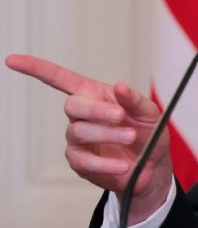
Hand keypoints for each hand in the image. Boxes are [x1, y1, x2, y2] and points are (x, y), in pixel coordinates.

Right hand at [5, 54, 173, 222]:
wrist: (153, 167)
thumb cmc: (149, 134)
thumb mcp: (150, 113)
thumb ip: (136, 100)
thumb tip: (120, 86)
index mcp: (95, 95)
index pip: (60, 78)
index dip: (36, 69)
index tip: (12, 60)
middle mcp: (82, 115)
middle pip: (72, 105)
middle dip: (96, 110)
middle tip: (120, 116)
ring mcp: (78, 138)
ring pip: (79, 132)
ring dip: (107, 134)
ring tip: (131, 137)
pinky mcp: (80, 161)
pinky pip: (84, 160)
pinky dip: (106, 163)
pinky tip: (123, 165)